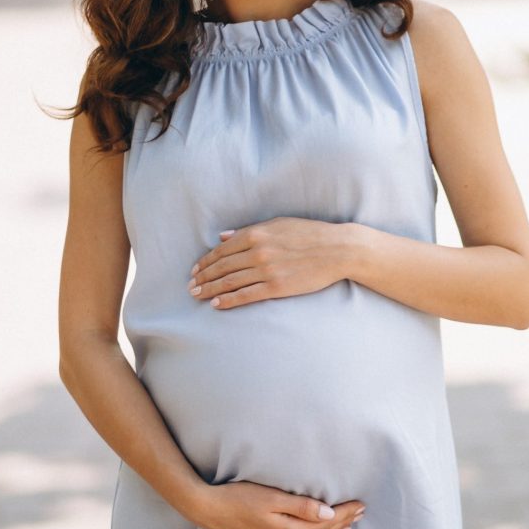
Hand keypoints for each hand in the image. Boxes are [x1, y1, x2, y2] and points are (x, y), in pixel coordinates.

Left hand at [188, 218, 349, 309]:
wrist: (338, 249)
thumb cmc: (310, 234)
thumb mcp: (278, 224)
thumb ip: (248, 230)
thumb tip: (223, 236)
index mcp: (257, 233)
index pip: (222, 250)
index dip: (205, 262)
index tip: (195, 271)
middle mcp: (257, 251)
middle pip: (221, 267)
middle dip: (203, 278)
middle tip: (190, 287)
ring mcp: (266, 270)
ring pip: (229, 282)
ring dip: (210, 290)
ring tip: (198, 296)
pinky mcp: (277, 287)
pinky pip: (246, 295)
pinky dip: (229, 300)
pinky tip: (217, 305)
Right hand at [191, 480, 365, 528]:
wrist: (208, 510)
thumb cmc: (238, 497)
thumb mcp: (271, 497)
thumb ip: (301, 506)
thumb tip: (329, 515)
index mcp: (290, 528)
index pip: (325, 522)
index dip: (345, 513)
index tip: (361, 505)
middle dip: (343, 523)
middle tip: (361, 513)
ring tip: (348, 528)